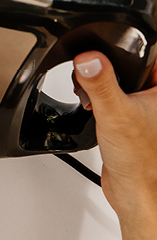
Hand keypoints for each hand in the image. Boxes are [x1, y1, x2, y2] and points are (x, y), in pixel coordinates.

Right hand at [73, 51, 156, 221]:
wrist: (135, 191)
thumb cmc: (141, 160)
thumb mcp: (114, 113)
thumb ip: (100, 83)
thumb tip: (89, 58)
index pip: (147, 52)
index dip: (123, 48)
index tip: (102, 51)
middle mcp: (155, 97)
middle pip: (127, 64)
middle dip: (106, 68)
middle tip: (95, 78)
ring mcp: (144, 107)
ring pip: (118, 81)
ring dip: (101, 86)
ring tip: (95, 98)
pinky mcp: (130, 119)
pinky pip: (112, 98)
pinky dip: (100, 101)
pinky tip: (95, 111)